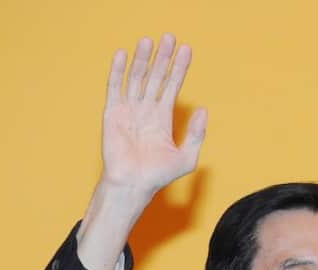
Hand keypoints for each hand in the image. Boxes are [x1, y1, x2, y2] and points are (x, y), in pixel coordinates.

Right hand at [76, 34, 205, 269]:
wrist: (133, 184)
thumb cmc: (158, 175)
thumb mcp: (187, 157)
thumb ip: (196, 134)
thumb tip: (203, 110)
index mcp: (162, 118)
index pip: (172, 86)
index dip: (179, 68)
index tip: (187, 50)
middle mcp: (146, 110)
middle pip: (155, 77)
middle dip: (163, 58)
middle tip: (170, 37)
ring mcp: (129, 110)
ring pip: (137, 78)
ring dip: (143, 59)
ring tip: (149, 41)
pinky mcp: (113, 113)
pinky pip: (116, 87)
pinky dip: (119, 71)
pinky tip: (124, 54)